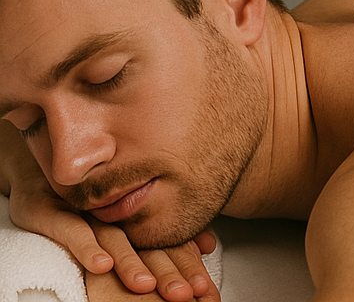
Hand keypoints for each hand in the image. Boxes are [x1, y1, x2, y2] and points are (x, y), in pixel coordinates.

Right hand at [8, 178, 213, 299]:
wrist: (39, 168)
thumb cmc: (85, 198)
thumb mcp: (123, 220)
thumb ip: (165, 234)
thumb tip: (210, 244)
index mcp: (132, 216)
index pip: (163, 245)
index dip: (184, 265)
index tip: (204, 288)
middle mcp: (112, 212)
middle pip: (144, 245)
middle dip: (166, 271)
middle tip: (184, 294)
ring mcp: (83, 211)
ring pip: (112, 240)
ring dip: (130, 264)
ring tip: (146, 285)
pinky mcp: (51, 211)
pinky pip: (71, 232)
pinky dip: (87, 248)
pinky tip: (101, 265)